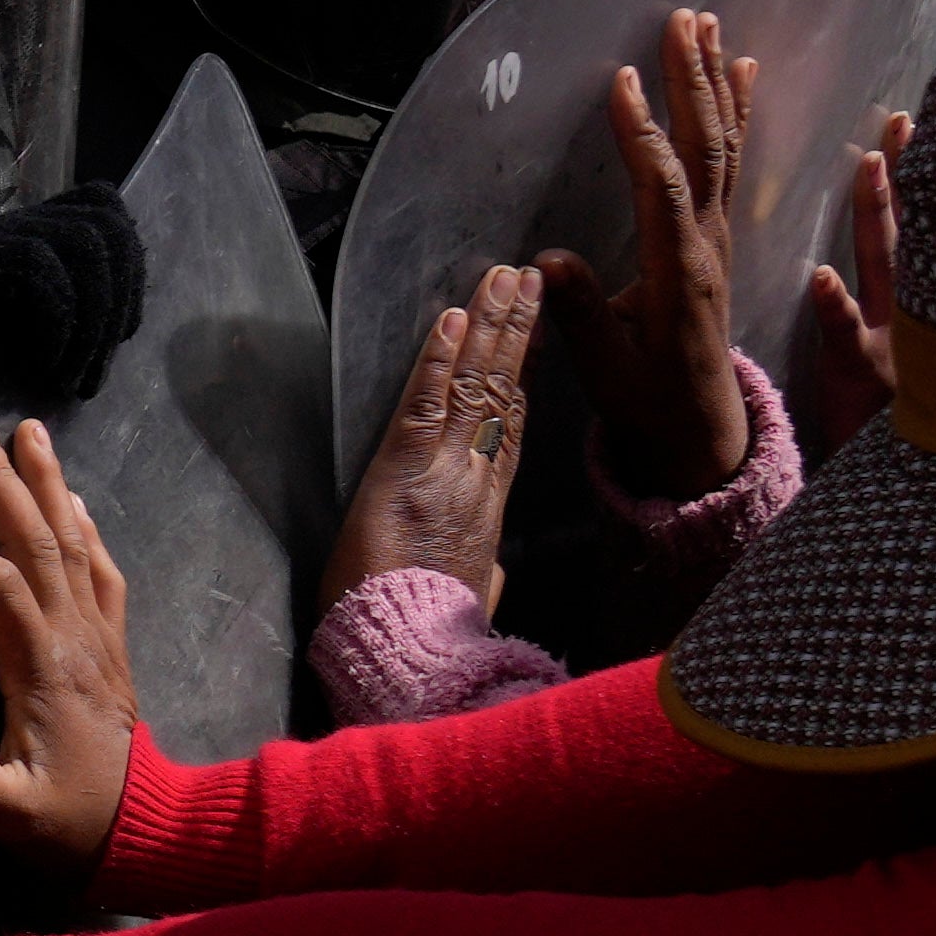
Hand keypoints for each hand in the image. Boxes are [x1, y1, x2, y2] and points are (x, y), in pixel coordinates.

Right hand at [0, 410, 144, 871]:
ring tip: (28, 431)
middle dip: (2, 481)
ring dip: (48, 485)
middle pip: (38, 541)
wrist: (149, 830)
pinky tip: (73, 501)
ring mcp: (98, 637)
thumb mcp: (11, 814)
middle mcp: (75, 638)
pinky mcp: (110, 646)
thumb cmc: (72, 823)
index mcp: (43, 670)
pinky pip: (101, 572)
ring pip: (72, 544)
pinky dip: (85, 529)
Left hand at [327, 270, 542, 613]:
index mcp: (487, 507)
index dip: (521, 373)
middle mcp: (475, 480)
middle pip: (502, 391)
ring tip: (503, 276)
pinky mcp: (404, 474)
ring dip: (489, 325)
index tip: (532, 332)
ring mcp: (445, 472)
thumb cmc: (431, 637)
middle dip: (515, 331)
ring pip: (473, 386)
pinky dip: (439, 359)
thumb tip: (486, 573)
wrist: (413, 659)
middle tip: (526, 277)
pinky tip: (455, 317)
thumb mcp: (470, 598)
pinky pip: (425, 405)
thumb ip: (480, 572)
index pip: (510, 425)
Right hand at [532, 6, 753, 502]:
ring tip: (708, 25)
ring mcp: (719, 239)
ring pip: (723, 147)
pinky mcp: (720, 238)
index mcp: (678, 275)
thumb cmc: (649, 406)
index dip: (643, 133)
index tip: (622, 79)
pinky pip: (732, 163)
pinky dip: (735, 113)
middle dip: (692, 82)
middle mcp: (707, 246)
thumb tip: (546, 260)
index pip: (663, 189)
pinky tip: (740, 72)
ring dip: (714, 83)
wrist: (705, 435)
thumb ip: (581, 314)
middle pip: (704, 150)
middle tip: (683, 21)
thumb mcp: (607, 372)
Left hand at [805, 109, 912, 418]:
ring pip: (885, 266)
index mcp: (904, 302)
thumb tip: (872, 263)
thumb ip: (888, 310)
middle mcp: (907, 310)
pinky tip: (821, 277)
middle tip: (902, 119)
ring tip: (868, 165)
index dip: (908, 175)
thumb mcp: (894, 358)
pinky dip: (835, 305)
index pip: (907, 225)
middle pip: (906, 226)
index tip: (906, 123)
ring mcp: (891, 339)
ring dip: (877, 214)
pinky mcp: (861, 376)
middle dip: (905, 172)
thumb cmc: (887, 419)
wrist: (902, 487)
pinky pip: (847, 335)